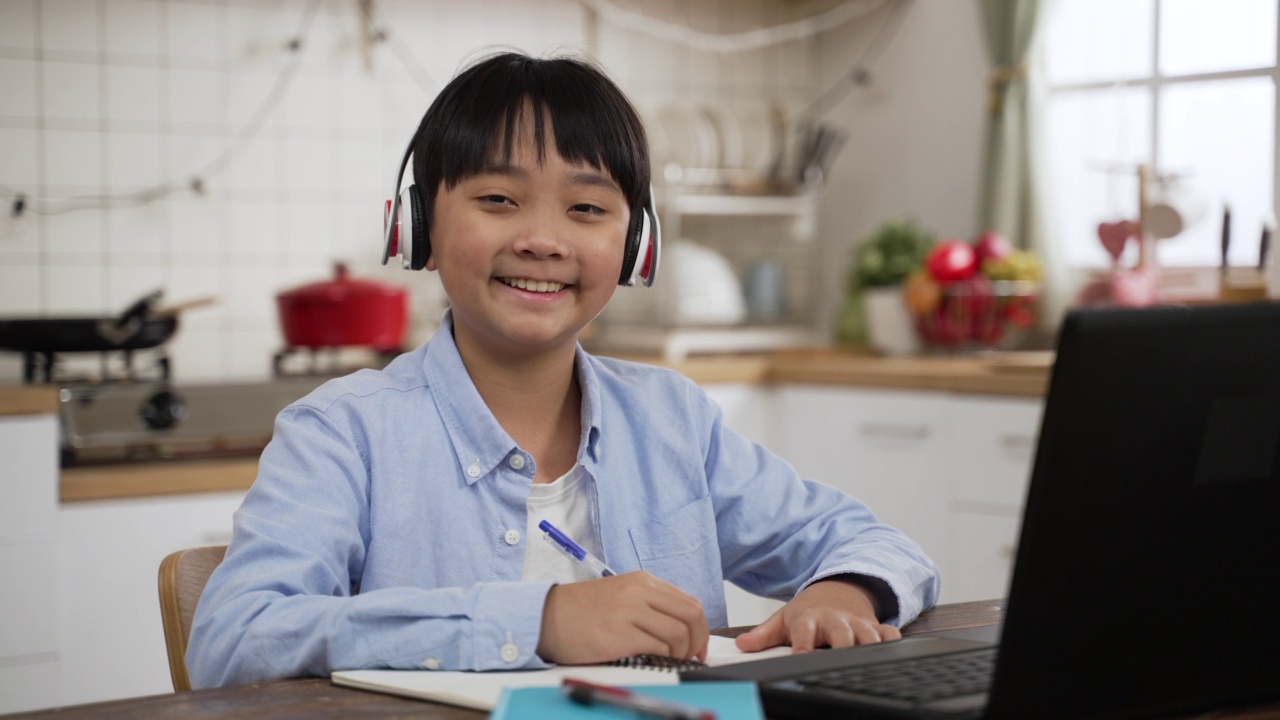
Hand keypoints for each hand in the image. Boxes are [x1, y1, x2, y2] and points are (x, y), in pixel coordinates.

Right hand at [537, 571, 708, 664]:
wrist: (547, 617)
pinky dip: (664, 658)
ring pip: (679, 633)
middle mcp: (639, 591)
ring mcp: (630, 611)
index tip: (698, 645)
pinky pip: (658, 647)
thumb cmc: (582, 611)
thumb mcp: (621, 595)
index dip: (701, 628)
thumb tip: (681, 626)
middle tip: (692, 656)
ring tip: (671, 660)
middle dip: (699, 641)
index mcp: (643, 581)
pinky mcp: (620, 634)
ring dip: (682, 652)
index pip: (689, 602)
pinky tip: (656, 662)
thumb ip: (649, 604)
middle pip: (691, 615)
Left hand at [735, 578, 900, 653]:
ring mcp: (857, 624)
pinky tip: (893, 652)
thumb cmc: (809, 610)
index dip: (803, 643)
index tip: (801, 655)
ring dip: (869, 645)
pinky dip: (892, 641)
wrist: (837, 589)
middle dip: (842, 645)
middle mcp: (835, 621)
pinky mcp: (875, 626)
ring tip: (868, 660)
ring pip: (868, 635)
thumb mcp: (783, 618)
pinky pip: (890, 633)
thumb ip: (763, 635)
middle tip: (840, 658)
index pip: (804, 630)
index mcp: (809, 618)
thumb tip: (741, 646)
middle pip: (841, 634)